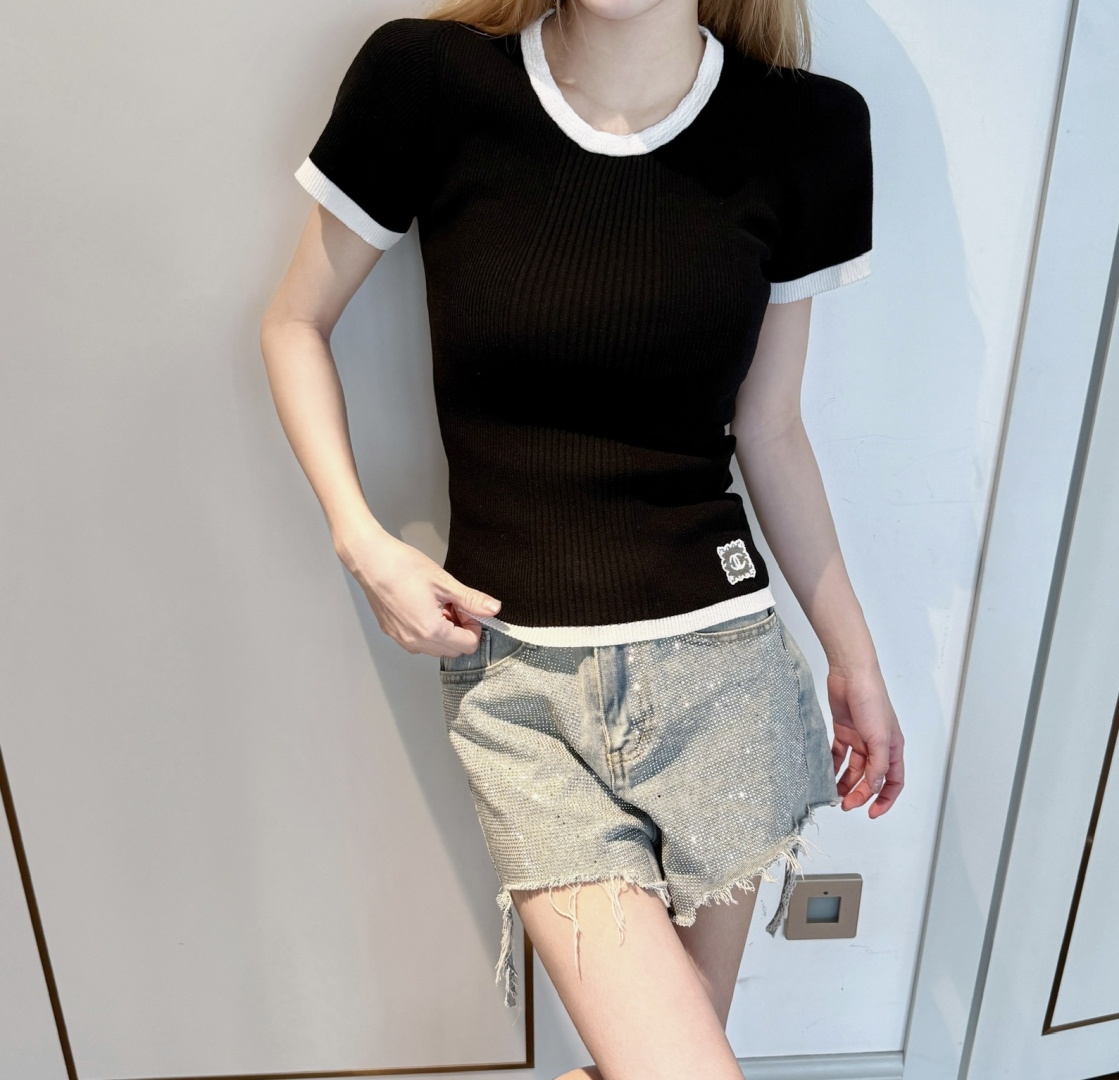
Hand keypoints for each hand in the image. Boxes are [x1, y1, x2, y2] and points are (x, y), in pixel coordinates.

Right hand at [335, 526, 500, 657]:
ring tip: (437, 605)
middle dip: (460, 631)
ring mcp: (401, 639)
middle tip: (453, 605)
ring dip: (444, 632)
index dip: (474, 626)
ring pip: (435, 649)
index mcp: (431, 631)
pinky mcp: (391, 633)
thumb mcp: (444, 582)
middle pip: (453, 651)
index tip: (466, 608)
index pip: (468, 645)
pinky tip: (422, 607)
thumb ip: (471, 600)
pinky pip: (418, 643)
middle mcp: (415, 642)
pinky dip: (427, 631)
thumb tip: (494, 609)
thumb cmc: (404, 567)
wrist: (370, 560)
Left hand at [826, 665, 904, 817]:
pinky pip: (839, 754)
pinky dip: (834, 765)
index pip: (894, 781)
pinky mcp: (843, 730)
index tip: (872, 813)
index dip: (885, 799)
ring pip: (854, 768)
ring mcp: (860, 738)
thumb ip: (878, 764)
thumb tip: (875, 787)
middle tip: (846, 805)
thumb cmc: (872, 700)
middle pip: (871, 777)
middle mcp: (878, 745)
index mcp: (892, 748)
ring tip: (834, 793)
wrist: (851, 674)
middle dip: (860, 794)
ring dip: (846, 782)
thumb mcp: (879, 737)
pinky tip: (825, 773)